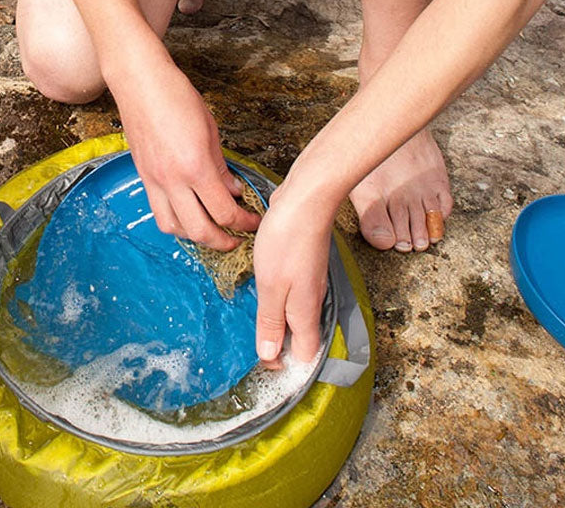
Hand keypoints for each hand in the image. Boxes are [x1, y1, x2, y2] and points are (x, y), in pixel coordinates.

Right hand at [109, 51, 259, 250]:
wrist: (140, 82)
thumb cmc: (175, 96)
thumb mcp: (210, 129)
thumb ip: (221, 166)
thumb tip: (232, 190)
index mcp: (195, 166)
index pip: (223, 211)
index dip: (243, 223)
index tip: (252, 222)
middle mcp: (172, 179)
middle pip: (199, 230)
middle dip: (222, 241)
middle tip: (236, 238)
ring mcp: (154, 180)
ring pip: (173, 227)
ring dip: (195, 236)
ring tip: (211, 230)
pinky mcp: (143, 176)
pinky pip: (158, 211)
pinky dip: (175, 221)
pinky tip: (188, 213)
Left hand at [252, 183, 331, 364]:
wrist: (306, 200)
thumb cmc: (287, 241)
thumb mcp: (272, 286)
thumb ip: (271, 321)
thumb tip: (271, 357)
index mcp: (306, 312)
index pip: (305, 355)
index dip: (284, 365)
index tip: (260, 364)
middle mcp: (313, 300)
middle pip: (302, 337)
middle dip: (280, 346)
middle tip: (252, 343)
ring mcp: (310, 282)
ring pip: (297, 314)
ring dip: (277, 321)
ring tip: (253, 320)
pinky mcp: (304, 265)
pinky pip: (293, 293)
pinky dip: (278, 298)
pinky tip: (263, 290)